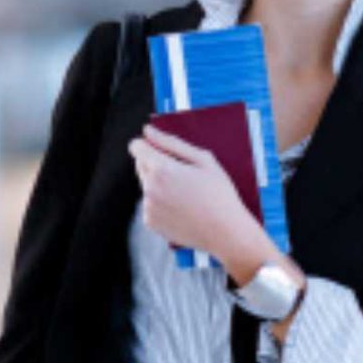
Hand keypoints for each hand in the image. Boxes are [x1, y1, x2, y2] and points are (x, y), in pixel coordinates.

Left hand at [129, 125, 258, 268]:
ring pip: (146, 185)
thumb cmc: (219, 193)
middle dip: (156, 164)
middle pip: (140, 165)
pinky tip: (182, 208)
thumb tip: (147, 131)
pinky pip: (150, 204)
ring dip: (159, 184)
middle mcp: (149, 188)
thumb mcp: (203, 160)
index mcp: (162, 169)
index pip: (137, 147)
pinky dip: (161, 203)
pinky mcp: (150, 222)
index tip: (161, 150)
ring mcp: (148, 207)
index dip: (148, 145)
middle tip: (183, 175)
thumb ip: (171, 142)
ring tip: (186, 194)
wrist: (225, 232)